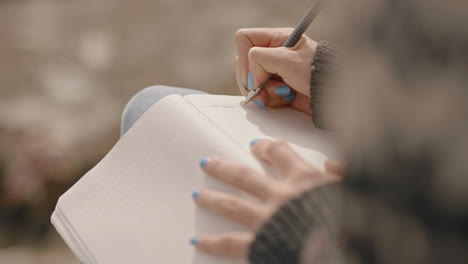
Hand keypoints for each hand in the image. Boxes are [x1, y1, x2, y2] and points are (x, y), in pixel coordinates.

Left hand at [191, 139, 342, 258]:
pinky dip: (213, 242)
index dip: (266, 148)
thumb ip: (344, 173)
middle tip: (208, 163)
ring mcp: (267, 219)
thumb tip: (334, 162)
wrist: (346, 249)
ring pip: (232, 204)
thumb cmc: (351, 220)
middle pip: (245, 176)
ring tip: (198, 195)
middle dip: (224, 168)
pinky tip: (198, 239)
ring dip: (213, 198)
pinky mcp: (260, 243)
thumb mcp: (355, 189)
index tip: (257, 146)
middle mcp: (281, 195)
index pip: (280, 154)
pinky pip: (231, 243)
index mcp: (304, 179)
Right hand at [234, 28, 317, 114]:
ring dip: (264, 92)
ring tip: (283, 94)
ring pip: (251, 82)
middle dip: (253, 80)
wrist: (333, 97)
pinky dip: (271, 100)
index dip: (244, 58)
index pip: (244, 39)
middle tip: (264, 91)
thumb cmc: (318, 74)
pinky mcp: (277, 89)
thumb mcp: (287, 60)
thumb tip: (250, 75)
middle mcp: (274, 54)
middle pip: (244, 64)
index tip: (255, 75)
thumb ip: (260, 59)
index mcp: (277, 39)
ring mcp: (274, 72)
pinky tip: (286, 99)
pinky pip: (262, 95)